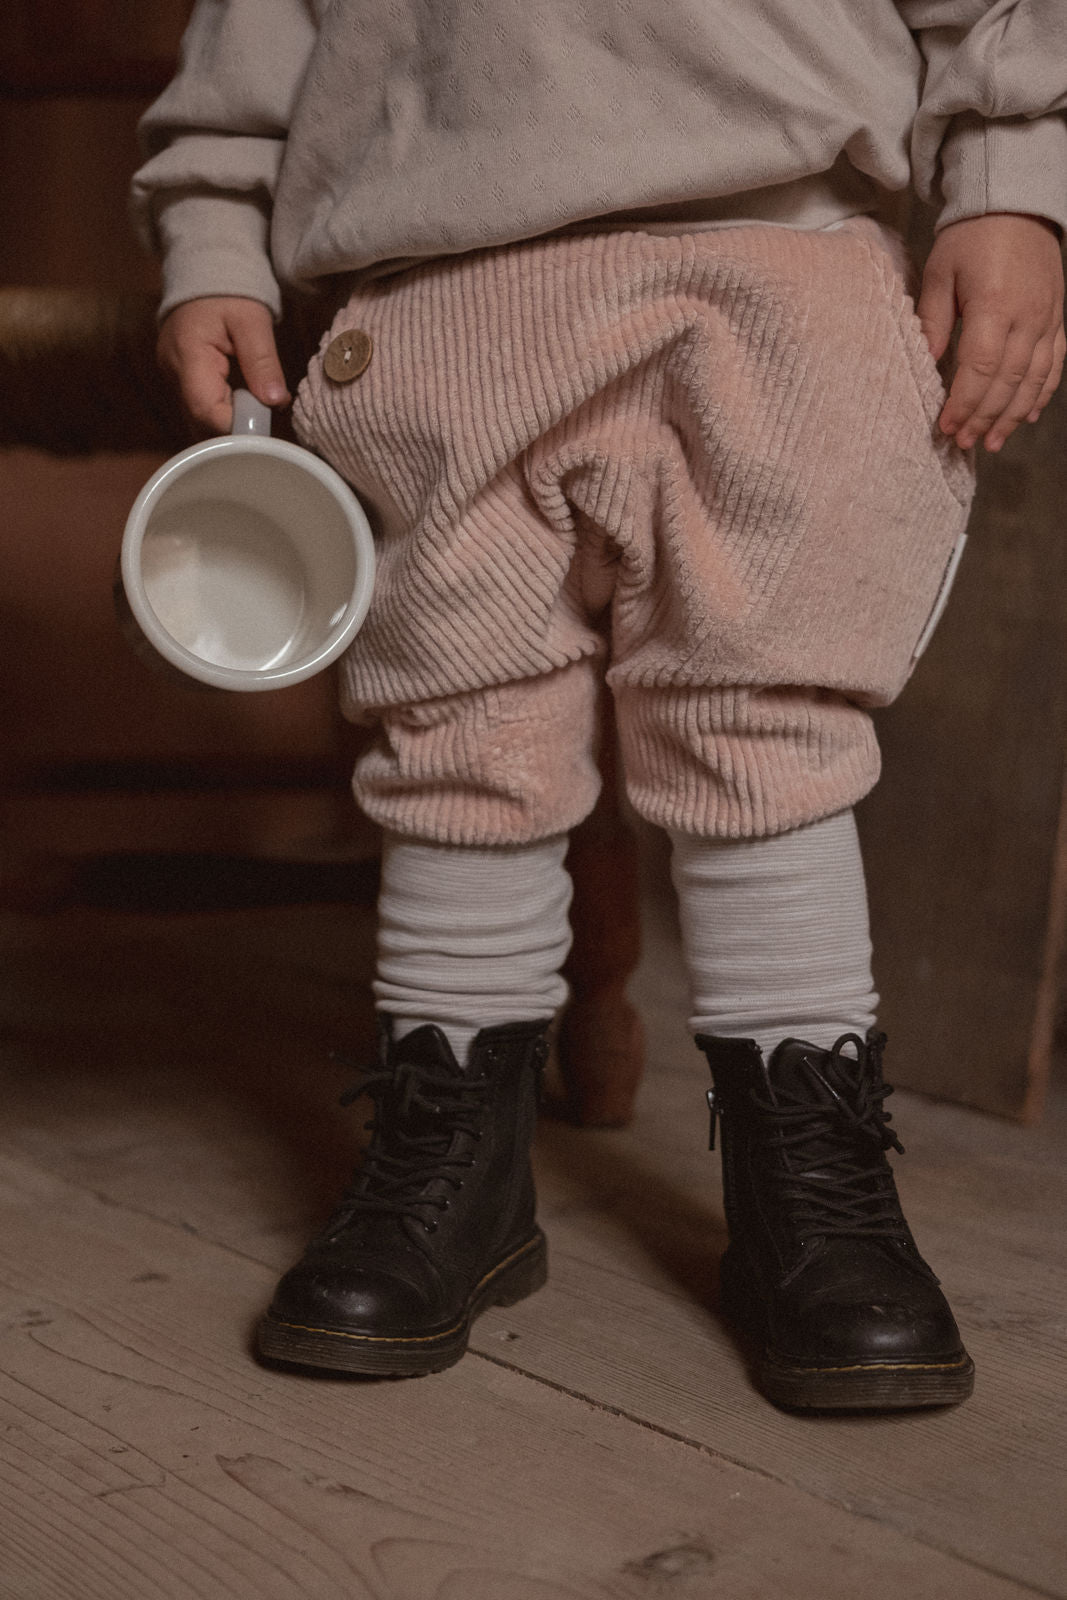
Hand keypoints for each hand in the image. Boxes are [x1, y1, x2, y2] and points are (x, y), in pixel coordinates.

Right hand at [157, 296, 290, 434]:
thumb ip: (262, 362)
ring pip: (198, 420)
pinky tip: (242, 404)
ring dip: (229, 423)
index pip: (206, 409)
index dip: (236, 426)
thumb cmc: (228, 289)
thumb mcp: (253, 320)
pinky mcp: (179, 378)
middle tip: (265, 419)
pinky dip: (222, 412)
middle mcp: (173, 372)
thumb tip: (275, 401)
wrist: (204, 268)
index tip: (264, 425)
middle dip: (234, 429)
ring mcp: (173, 377)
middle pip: (199, 422)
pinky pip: (199, 408)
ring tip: (256, 409)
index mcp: (187, 354)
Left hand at [916, 212, 1064, 451]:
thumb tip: (927, 364)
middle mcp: (1028, 317)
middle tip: (963, 443)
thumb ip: (933, 319)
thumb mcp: (940, 273)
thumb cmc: (970, 237)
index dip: (963, 402)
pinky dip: (1042, 393)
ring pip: (1034, 380)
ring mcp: (1048, 319)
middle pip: (1007, 381)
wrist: (1016, 204)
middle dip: (984, 417)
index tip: (945, 426)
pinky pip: (1055, 364)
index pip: (979, 367)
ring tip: (992, 442)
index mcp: (995, 305)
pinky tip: (1028, 416)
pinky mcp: (1057, 319)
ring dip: (1013, 416)